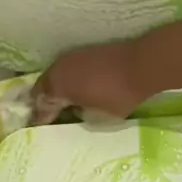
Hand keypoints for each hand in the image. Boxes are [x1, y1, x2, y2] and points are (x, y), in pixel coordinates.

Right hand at [31, 41, 147, 124]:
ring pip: (57, 76)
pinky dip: (70, 81)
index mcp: (56, 85)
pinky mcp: (87, 52)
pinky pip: (70, 70)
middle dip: (44, 102)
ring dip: (57, 89)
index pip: (41, 106)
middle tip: (47, 116)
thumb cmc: (118, 95)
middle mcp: (59, 68)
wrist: (142, 64)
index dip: (40, 119)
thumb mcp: (97, 118)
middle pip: (44, 88)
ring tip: (62, 104)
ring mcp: (72, 57)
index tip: (39, 128)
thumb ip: (81, 116)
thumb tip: (76, 109)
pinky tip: (78, 89)